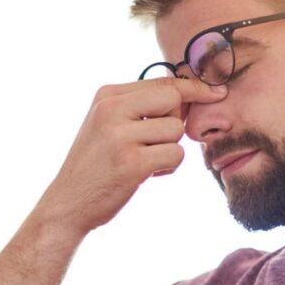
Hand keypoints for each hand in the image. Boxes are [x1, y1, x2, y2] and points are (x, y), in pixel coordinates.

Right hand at [35, 77, 227, 235]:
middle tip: (157, 141)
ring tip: (144, 162)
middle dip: (176, 121)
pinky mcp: (132, 163)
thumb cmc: (95, 165)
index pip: (163, 82)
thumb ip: (139, 106)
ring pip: (176, 130)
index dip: (194, 88)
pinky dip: (168, 167)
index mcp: (107, 96)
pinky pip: (175, 155)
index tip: (217, 91)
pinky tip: (147, 175)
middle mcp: (111, 110)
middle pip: (173, 99)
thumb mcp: (107, 124)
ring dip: (168, 149)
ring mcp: (120, 136)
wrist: (68, 203)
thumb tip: (189, 94)